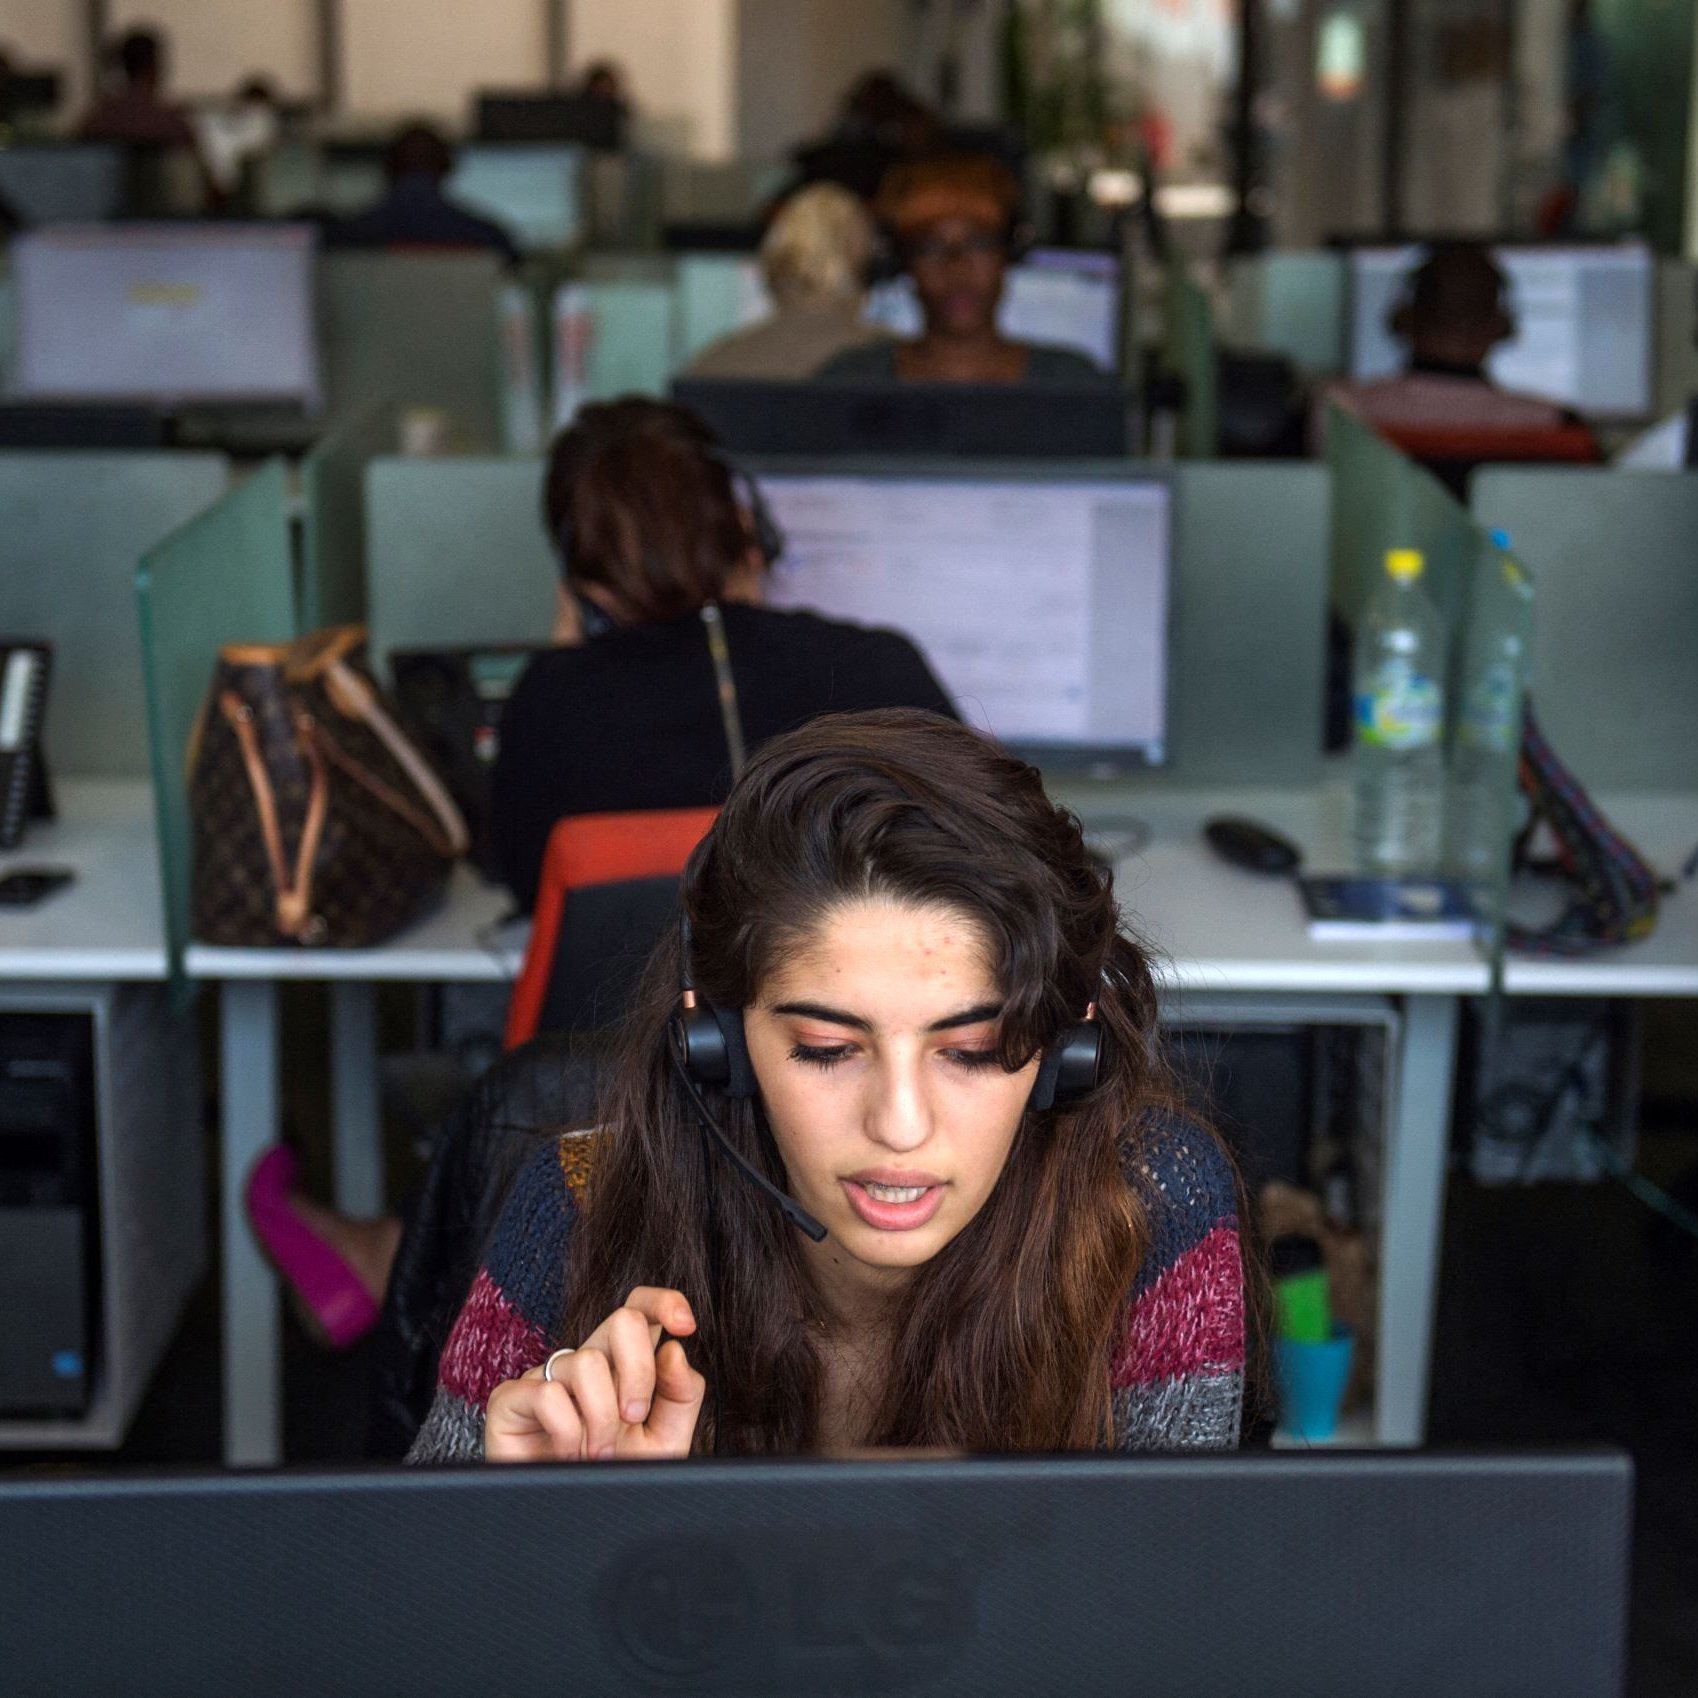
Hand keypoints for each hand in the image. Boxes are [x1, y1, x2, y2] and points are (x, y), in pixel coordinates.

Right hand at [484, 1287, 705, 1462]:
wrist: (570, 1524)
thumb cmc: (615, 1478)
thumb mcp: (664, 1441)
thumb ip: (681, 1396)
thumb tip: (674, 1350)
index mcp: (623, 1364)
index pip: (640, 1308)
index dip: (663, 1302)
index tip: (686, 1327)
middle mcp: (586, 1363)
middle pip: (623, 1320)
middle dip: (640, 1371)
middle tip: (634, 1418)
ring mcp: (547, 1377)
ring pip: (588, 1363)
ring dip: (602, 1418)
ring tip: (599, 1453)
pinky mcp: (511, 1399)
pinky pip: (548, 1395)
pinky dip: (567, 1432)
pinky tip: (565, 1453)